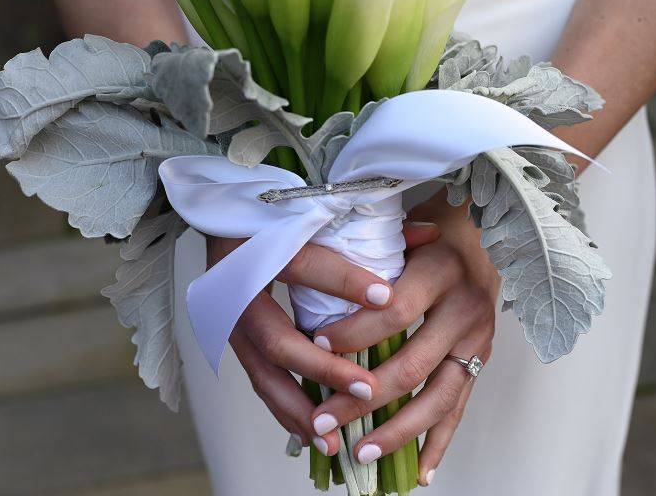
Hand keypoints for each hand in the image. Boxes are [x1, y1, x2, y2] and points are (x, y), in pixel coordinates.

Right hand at [206, 223, 439, 456]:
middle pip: (276, 338)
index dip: (344, 283)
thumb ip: (374, 227)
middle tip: (369, 389)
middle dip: (324, 369)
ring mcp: (229, 320)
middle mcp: (239, 290)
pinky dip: (284, 408)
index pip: (305, 265)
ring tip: (333, 441)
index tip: (389, 299)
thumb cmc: (280, 216)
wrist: (225, 216)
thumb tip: (430, 234)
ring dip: (299, 408)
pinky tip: (310, 435)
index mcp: (260, 248)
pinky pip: (259, 380)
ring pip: (262, 373)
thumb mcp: (321, 214)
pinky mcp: (233, 340)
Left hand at [309, 191, 499, 485]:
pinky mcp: (482, 360)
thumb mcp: (401, 235)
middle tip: (323, 419)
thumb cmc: (427, 236)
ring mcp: (479, 340)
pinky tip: (418, 473)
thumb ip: (366, 261)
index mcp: (440, 271)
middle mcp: (465, 308)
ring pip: (439, 397)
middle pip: (413, 364)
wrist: (481, 235)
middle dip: (363, 397)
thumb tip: (314, 299)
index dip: (355, 333)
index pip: (395, 311)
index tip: (316, 346)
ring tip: (361, 453)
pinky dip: (439, 442)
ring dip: (398, 431)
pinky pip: (460, 408)